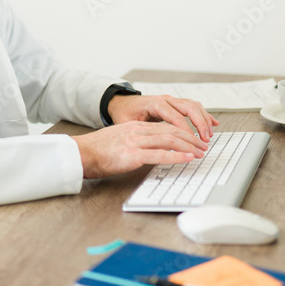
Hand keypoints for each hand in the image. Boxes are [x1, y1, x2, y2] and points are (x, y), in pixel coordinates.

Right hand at [71, 121, 209, 178]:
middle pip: (171, 131)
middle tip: (203, 145)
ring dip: (188, 146)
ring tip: (200, 152)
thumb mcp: (119, 139)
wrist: (81, 153)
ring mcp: (136, 142)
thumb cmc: (97, 150)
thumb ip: (134, 140)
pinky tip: (187, 159)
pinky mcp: (133, 155)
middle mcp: (138, 131)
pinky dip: (177, 156)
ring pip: (169, 140)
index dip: (183, 132)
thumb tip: (148, 148)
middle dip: (191, 138)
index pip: (165, 126)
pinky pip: (160, 154)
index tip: (194, 139)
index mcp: (135, 127)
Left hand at [107, 93, 218, 141]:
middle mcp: (165, 99)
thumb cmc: (124, 113)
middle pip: (189, 108)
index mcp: (154, 103)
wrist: (122, 103)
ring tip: (209, 135)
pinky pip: (193, 107)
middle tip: (205, 139)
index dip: (186, 130)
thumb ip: (139, 133)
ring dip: (204, 119)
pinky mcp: (175, 104)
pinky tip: (213, 123)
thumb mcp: (127, 123)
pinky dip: (204, 114)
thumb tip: (148, 146)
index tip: (193, 142)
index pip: (175, 116)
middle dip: (199, 124)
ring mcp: (171, 100)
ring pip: (193, 106)